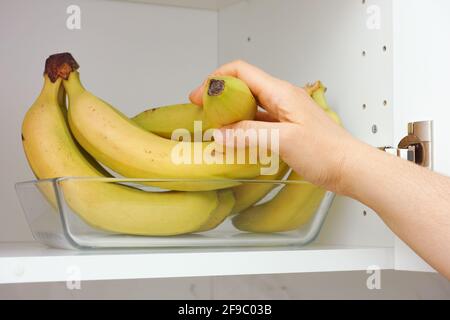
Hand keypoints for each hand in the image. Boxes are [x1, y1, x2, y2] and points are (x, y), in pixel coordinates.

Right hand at [189, 60, 359, 192]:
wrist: (349, 168)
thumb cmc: (327, 152)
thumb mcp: (283, 141)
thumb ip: (249, 134)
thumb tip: (220, 133)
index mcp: (281, 93)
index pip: (241, 72)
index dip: (217, 80)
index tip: (200, 96)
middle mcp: (282, 98)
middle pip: (243, 87)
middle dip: (219, 97)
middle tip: (203, 113)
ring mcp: (284, 113)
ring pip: (249, 105)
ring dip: (230, 114)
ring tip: (214, 128)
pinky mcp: (286, 127)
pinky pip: (258, 121)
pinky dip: (243, 127)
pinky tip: (235, 140)